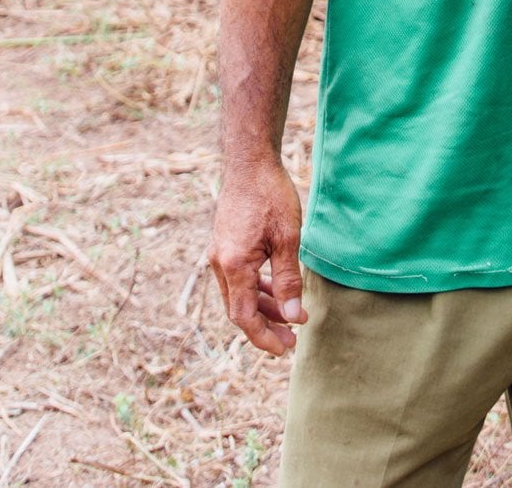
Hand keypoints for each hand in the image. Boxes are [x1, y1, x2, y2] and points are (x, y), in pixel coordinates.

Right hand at [211, 155, 307, 353]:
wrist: (249, 162)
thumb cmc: (270, 196)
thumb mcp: (287, 239)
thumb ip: (288, 280)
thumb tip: (293, 316)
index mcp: (234, 266)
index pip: (244, 317)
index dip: (263, 337)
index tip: (285, 349)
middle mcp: (220, 263)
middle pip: (239, 310)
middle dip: (265, 327)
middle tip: (292, 340)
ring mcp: (219, 254)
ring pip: (238, 294)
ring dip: (262, 308)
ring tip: (289, 317)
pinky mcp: (224, 245)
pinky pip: (237, 278)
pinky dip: (255, 289)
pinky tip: (274, 289)